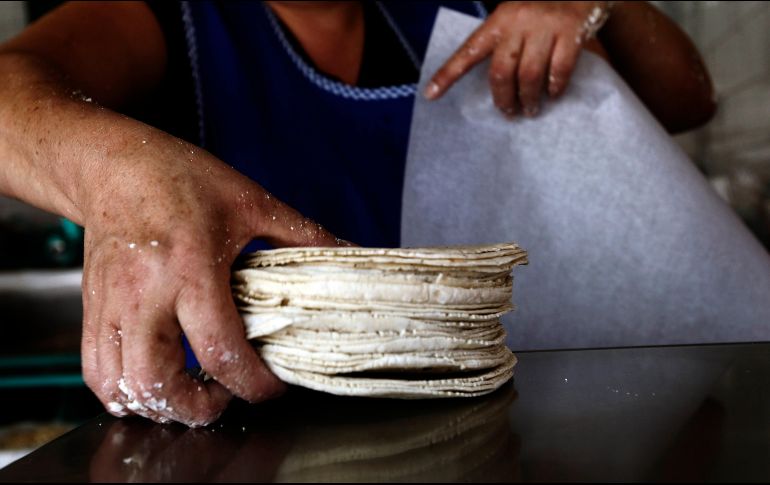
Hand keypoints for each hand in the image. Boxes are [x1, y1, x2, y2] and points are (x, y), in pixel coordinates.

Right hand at [80, 126, 343, 426]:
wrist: (113, 164)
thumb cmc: (180, 178)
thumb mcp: (251, 200)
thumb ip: (302, 234)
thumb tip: (350, 253)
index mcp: (190, 267)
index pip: (218, 348)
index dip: (251, 383)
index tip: (270, 388)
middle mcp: (145, 294)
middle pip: (157, 382)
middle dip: (199, 409)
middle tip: (226, 397)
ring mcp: (112, 305)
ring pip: (118, 386)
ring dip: (159, 406)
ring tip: (192, 394)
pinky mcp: (93, 308)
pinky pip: (94, 370)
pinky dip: (122, 393)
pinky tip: (153, 383)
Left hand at [424, 1, 611, 116]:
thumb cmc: (542, 7)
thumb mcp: (515, 17)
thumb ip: (502, 42)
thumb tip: (495, 84)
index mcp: (498, 19)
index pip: (468, 51)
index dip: (448, 74)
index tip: (430, 95)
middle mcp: (518, 21)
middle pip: (501, 72)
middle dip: (503, 99)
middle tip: (508, 112)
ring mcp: (545, 26)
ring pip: (529, 76)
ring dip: (528, 99)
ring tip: (530, 110)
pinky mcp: (571, 31)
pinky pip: (558, 70)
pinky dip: (554, 88)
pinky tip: (552, 94)